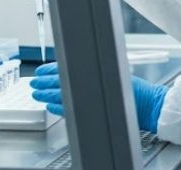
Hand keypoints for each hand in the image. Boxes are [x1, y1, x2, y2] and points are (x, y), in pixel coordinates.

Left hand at [30, 63, 167, 131]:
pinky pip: (66, 110)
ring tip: (37, 95)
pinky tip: (51, 106)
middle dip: (43, 83)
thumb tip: (75, 67)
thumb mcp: (115, 72)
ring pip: (58, 96)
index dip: (49, 70)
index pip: (64, 69)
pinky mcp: (87, 112)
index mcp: (92, 71)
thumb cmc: (135, 90)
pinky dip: (56, 107)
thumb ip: (95, 70)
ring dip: (45, 95)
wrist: (147, 105)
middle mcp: (87, 85)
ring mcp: (85, 100)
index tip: (41, 72)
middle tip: (34, 84)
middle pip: (57, 83)